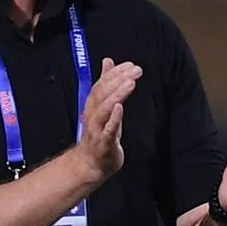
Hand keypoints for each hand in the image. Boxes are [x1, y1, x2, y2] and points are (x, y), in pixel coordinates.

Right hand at [74, 57, 138, 185]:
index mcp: (93, 105)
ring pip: (104, 109)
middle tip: (136, 70)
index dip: (115, 73)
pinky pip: (107, 130)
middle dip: (119, 80)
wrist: (90, 164)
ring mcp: (97, 130)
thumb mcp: (104, 106)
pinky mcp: (104, 143)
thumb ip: (106, 84)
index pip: (102, 85)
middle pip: (102, 94)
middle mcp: (92, 115)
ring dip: (116, 94)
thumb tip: (108, 61)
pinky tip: (120, 107)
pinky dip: (113, 118)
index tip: (130, 65)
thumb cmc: (100, 134)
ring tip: (130, 83)